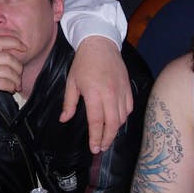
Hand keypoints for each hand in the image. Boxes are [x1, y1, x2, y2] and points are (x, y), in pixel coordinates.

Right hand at [0, 37, 24, 132]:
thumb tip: (16, 54)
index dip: (15, 42)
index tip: (24, 49)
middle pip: (7, 57)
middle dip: (18, 68)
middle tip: (19, 78)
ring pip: (7, 71)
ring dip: (16, 80)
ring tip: (16, 86)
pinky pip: (4, 82)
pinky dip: (11, 87)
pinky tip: (10, 90)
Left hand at [61, 36, 131, 153]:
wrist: (100, 44)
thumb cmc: (83, 63)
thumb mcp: (71, 82)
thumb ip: (69, 103)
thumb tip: (64, 119)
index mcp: (94, 93)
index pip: (96, 122)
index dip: (95, 137)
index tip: (94, 148)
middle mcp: (110, 94)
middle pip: (112, 124)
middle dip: (107, 139)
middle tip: (101, 147)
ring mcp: (121, 91)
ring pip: (122, 118)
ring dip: (115, 130)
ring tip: (107, 137)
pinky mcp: (128, 88)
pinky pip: (128, 109)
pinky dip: (123, 118)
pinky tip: (116, 122)